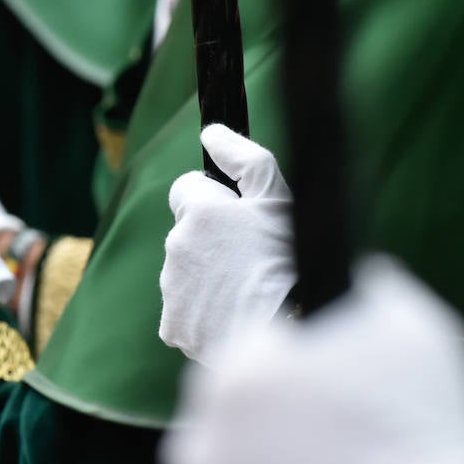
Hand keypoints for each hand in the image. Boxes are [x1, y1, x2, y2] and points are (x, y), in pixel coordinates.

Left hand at [159, 124, 296, 367]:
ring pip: (184, 273)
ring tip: (246, 293)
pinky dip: (201, 315)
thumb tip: (210, 132)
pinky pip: (182, 312)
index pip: (186, 188)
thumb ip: (244, 156)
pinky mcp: (173, 326)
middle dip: (210, 242)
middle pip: (186, 234)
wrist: (291, 331)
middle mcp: (176, 246)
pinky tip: (232, 318)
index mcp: (199, 210)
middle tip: (250, 261)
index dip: (214, 200)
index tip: (237, 220)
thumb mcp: (279, 197)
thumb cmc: (291, 259)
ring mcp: (172, 288)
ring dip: (207, 278)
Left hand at [162, 256, 463, 463]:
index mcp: (236, 379)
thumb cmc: (425, 442)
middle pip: (228, 429)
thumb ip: (367, 292)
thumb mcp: (416, 330)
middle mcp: (199, 450)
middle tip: (337, 458)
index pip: (249, 357)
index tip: (331, 396)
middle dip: (273, 437)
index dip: (295, 372)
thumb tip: (354, 282)